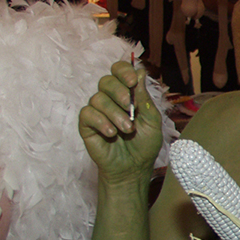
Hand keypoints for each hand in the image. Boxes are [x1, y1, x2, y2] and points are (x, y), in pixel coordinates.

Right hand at [78, 60, 161, 181]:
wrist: (133, 168)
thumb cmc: (144, 145)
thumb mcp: (152, 121)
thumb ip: (145, 99)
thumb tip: (140, 73)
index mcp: (127, 94)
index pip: (119, 71)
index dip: (124, 71)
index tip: (132, 81)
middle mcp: (110, 99)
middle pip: (106, 81)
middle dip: (119, 92)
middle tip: (129, 107)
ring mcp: (97, 111)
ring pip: (98, 99)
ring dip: (115, 114)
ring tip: (127, 129)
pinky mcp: (87, 125)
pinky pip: (87, 113)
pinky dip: (101, 122)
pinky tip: (111, 133)